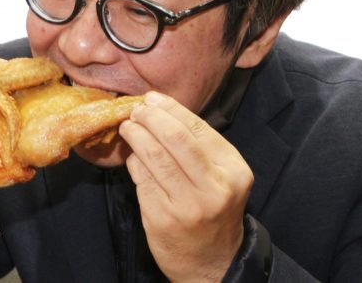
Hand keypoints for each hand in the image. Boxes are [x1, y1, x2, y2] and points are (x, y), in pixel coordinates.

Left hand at [118, 91, 252, 281]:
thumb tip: (159, 107)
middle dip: (150, 118)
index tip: (151, 98)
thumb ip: (197, 145)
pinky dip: (134, 162)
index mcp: (233, 171)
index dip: (170, 109)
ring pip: (153, 157)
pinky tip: (133, 156)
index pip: (198, 128)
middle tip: (136, 110)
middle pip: (175, 139)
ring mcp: (187, 205)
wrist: (212, 262)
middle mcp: (213, 188)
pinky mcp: (162, 218)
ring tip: (128, 127)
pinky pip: (141, 179)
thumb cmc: (212, 209)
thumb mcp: (220, 176)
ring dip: (136, 136)